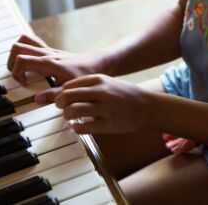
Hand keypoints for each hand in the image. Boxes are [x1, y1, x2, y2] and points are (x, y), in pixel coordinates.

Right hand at [7, 34, 108, 85]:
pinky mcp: (50, 50)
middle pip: (17, 47)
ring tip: (21, 69)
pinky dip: (26, 49)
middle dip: (11, 62)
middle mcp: (46, 53)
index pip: (21, 60)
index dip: (16, 73)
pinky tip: (30, 63)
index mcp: (48, 63)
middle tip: (18, 76)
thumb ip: (53, 95)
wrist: (96, 63)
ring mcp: (47, 50)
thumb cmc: (85, 75)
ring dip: (16, 54)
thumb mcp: (69, 89)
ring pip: (23, 41)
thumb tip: (36, 99)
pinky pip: (32, 43)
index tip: (24, 84)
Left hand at [38, 74, 153, 134]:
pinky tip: (77, 127)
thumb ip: (89, 86)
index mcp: (100, 80)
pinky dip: (76, 128)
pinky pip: (84, 127)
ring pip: (73, 111)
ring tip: (69, 118)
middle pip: (68, 96)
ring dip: (67, 115)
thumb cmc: (125, 95)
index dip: (61, 92)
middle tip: (61, 107)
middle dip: (60, 103)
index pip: (70, 84)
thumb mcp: (108, 83)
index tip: (61, 98)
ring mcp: (105, 108)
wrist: (148, 106)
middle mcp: (101, 92)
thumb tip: (65, 92)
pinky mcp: (109, 124)